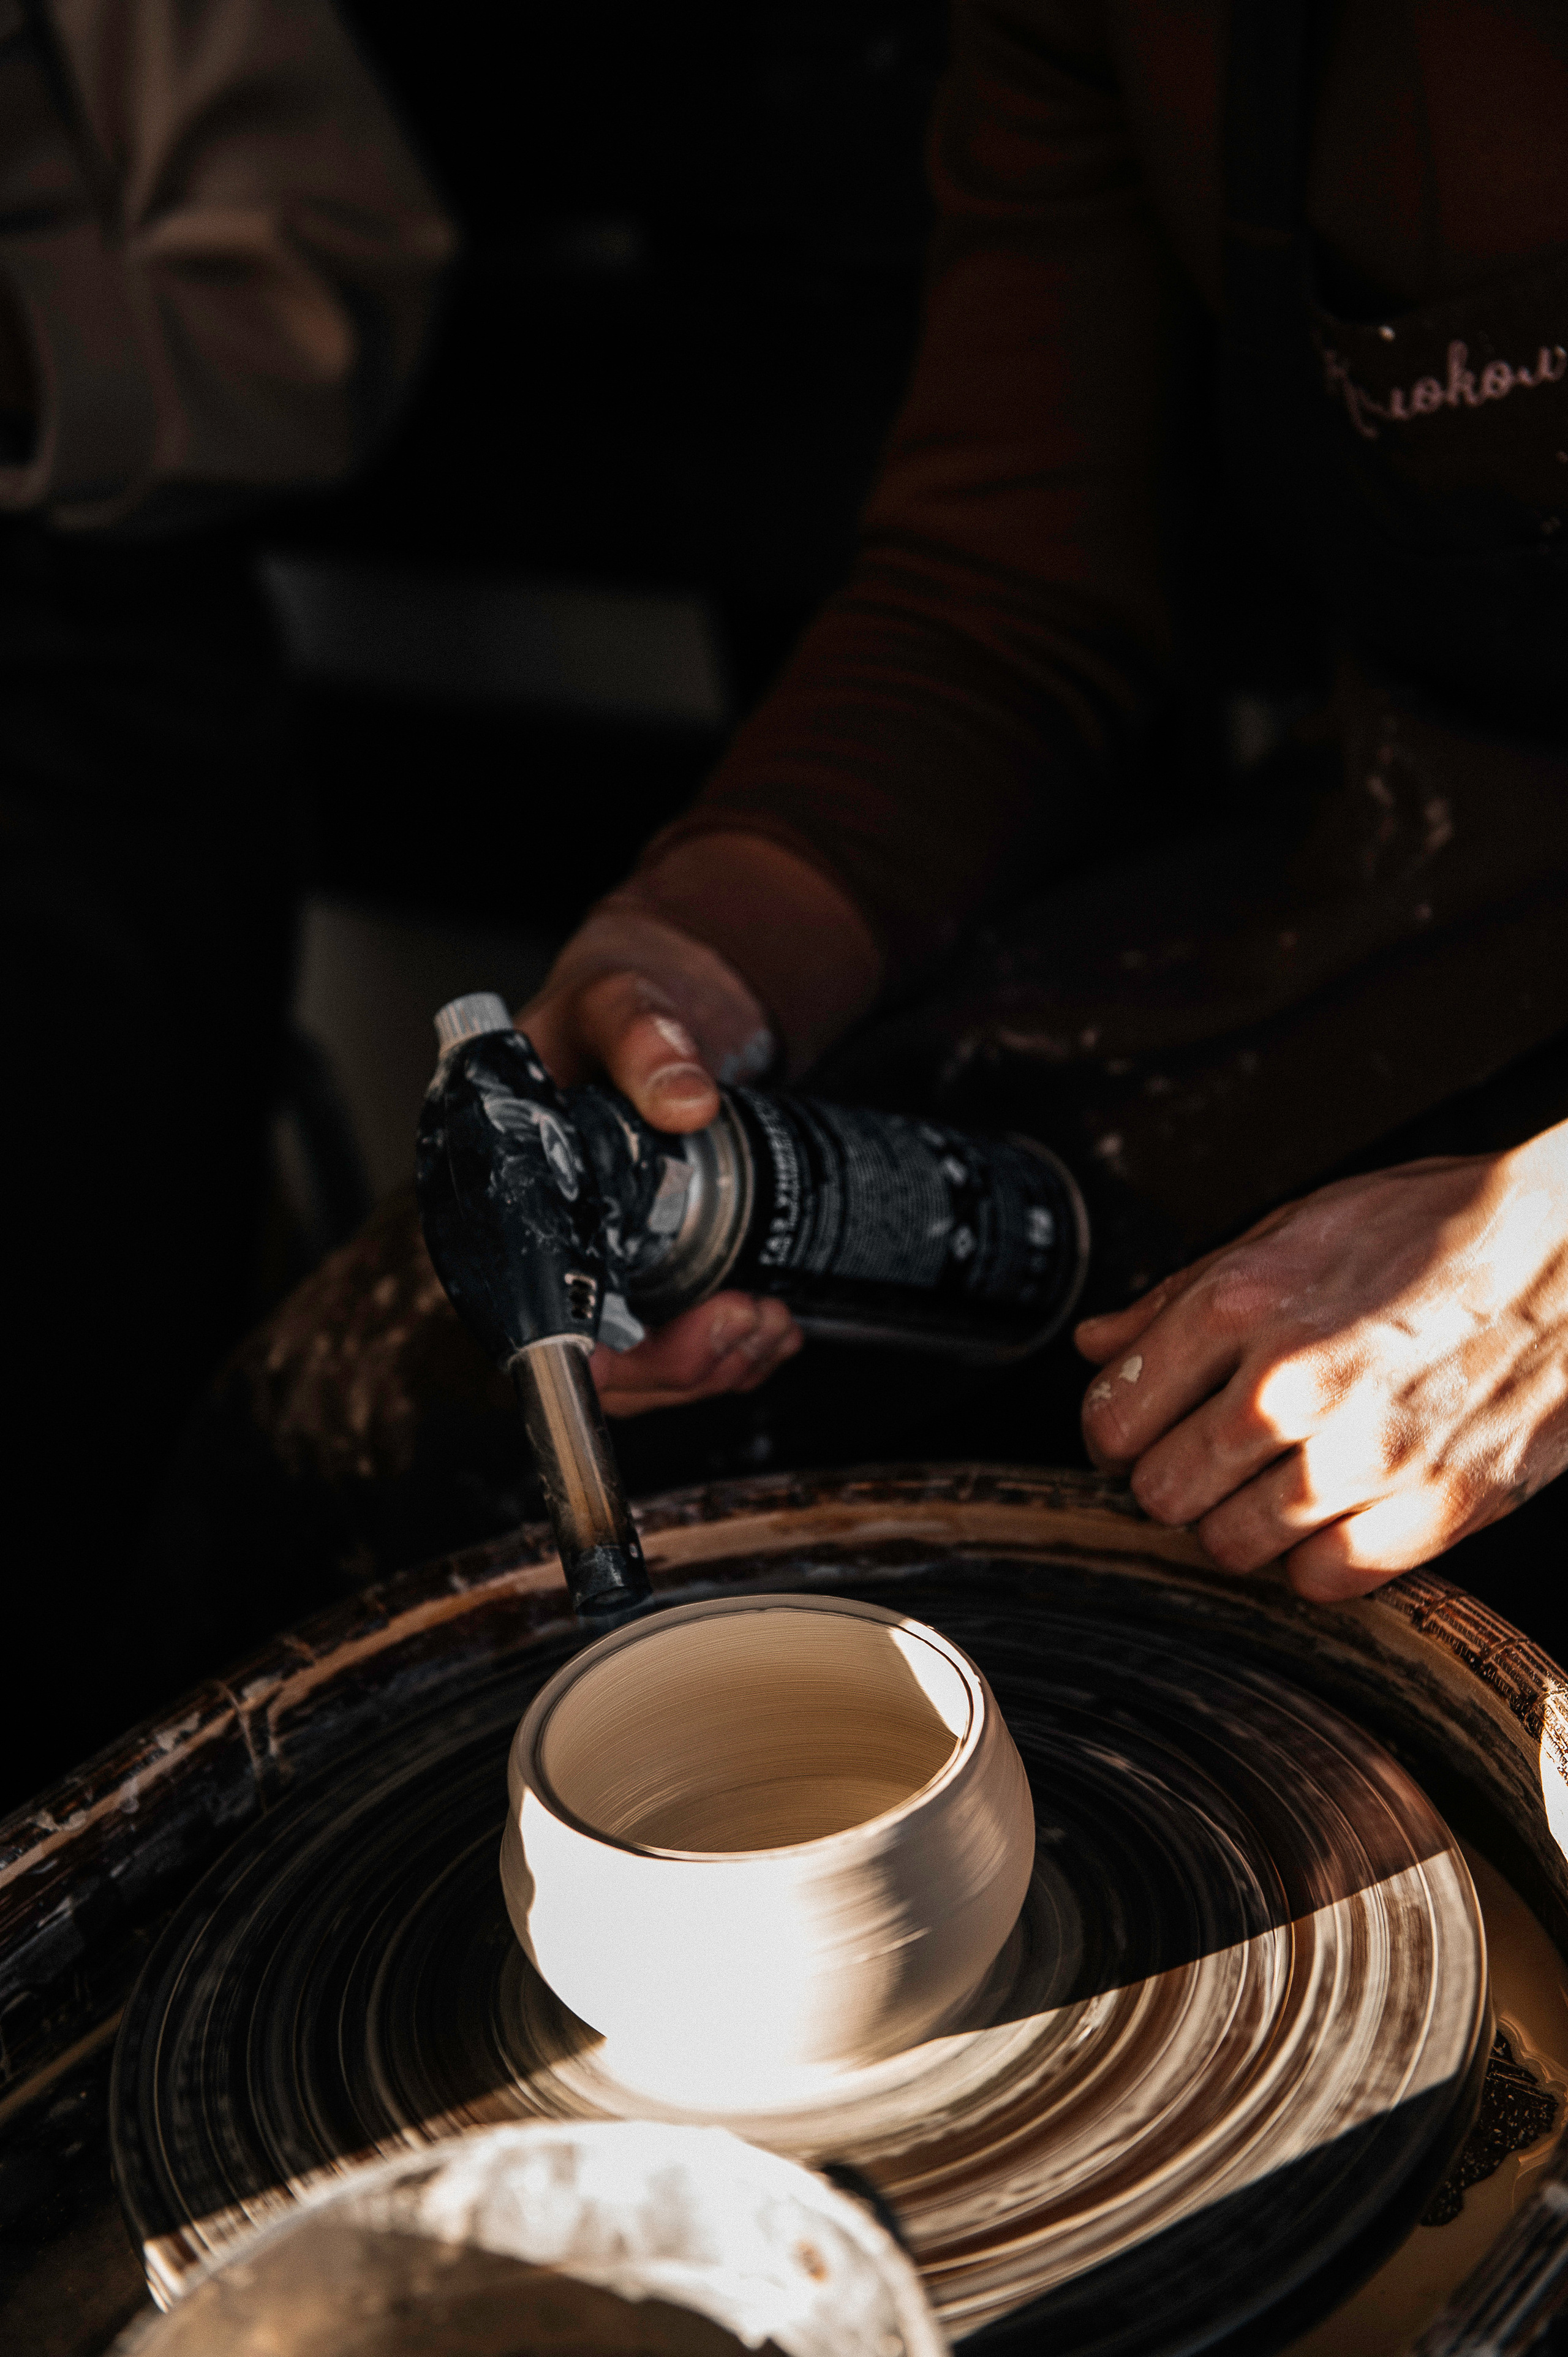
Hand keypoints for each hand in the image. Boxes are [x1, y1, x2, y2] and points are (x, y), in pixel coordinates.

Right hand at [519, 906, 801, 1413]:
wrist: (641, 1013)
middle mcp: (541, 1253)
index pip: (533, 1323)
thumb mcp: (616, 1002)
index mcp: (503, 1203)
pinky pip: (673, 1342)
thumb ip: (642, 1037)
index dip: (607, 1358)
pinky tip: (773, 1326)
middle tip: (752, 1322)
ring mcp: (596, 1269)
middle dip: (684, 1366)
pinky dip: (728, 1351)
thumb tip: (685, 1098)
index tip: (684, 1338)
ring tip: (771, 1325)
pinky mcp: (644, 1273)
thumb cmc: (599, 1012)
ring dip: (715, 1366)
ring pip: (642, 1367)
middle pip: (600, 1365)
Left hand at [1076, 1126, 1567, 1598]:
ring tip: (1279, 1479)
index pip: (1114, 1416)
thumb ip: (1182, 1295)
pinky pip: (1318, 1580)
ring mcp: (1364, 1457)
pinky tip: (1333, 1512)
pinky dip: (1313, 1558)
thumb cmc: (1442, 1229)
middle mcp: (1291, 1384)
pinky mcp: (1434, 1510)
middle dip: (1175, 1479)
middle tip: (1212, 1455)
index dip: (1117, 1431)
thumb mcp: (1296, 1227)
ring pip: (1229, 1547)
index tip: (1137, 1431)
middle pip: (1162, 1493)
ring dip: (1239, 1523)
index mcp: (1244, 1303)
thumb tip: (1101, 1344)